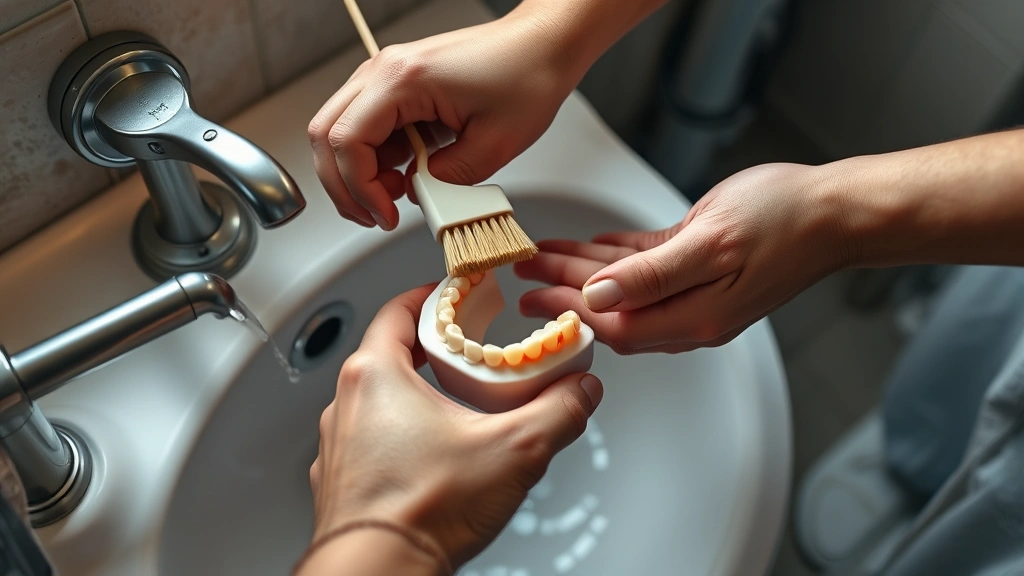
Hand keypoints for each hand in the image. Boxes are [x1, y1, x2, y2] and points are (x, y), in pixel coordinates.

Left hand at [306, 285, 603, 569]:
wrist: (378, 575)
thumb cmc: (421, 511)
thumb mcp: (514, 449)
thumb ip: (558, 411)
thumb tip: (581, 392)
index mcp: (376, 376)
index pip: (398, 310)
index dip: (434, 296)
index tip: (460, 295)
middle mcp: (346, 404)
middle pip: (390, 353)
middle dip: (434, 349)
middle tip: (469, 350)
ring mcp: (338, 445)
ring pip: (379, 400)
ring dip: (417, 395)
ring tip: (459, 407)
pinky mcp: (342, 482)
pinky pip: (372, 442)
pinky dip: (401, 437)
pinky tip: (434, 457)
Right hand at [307, 10, 575, 229]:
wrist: (543, 45)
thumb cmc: (526, 75)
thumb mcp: (494, 144)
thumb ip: (449, 179)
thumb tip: (418, 197)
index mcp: (403, 79)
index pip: (347, 141)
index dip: (360, 189)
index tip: (385, 215)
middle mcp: (385, 71)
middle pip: (326, 134)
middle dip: (344, 185)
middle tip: (373, 215)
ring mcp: (388, 76)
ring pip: (340, 130)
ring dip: (357, 172)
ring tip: (393, 196)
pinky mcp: (399, 86)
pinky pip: (367, 126)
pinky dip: (376, 158)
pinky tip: (404, 175)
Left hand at [515, 163, 851, 353]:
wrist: (836, 212)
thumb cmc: (784, 222)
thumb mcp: (710, 242)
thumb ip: (650, 275)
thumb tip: (597, 297)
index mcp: (693, 317)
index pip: (613, 323)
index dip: (568, 310)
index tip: (532, 292)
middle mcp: (693, 313)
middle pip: (612, 308)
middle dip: (564, 290)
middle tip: (525, 275)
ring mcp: (699, 292)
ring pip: (626, 286)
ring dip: (583, 270)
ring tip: (544, 258)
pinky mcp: (704, 266)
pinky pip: (650, 265)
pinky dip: (618, 257)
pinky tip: (594, 248)